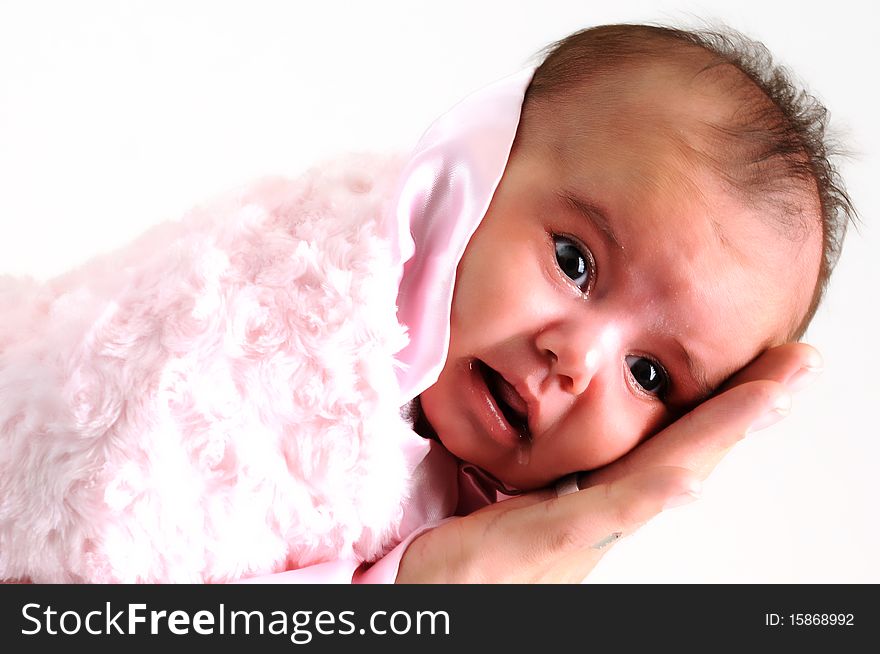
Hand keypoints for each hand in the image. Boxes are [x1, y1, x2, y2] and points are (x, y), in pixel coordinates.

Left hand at [395, 343, 819, 582]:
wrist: (428, 590)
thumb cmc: (466, 544)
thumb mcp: (509, 488)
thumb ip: (541, 461)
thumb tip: (551, 421)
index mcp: (591, 494)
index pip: (664, 439)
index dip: (713, 403)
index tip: (761, 363)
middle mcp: (599, 514)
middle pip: (681, 454)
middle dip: (740, 411)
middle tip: (796, 365)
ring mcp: (578, 533)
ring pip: (659, 479)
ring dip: (717, 437)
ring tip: (772, 396)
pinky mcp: (544, 544)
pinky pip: (602, 515)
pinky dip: (648, 496)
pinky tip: (684, 479)